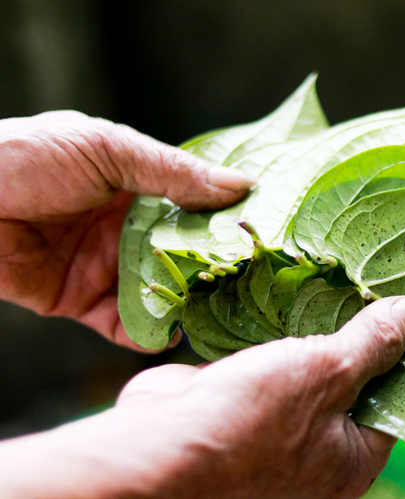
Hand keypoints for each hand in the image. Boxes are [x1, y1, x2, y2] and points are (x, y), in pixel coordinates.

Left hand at [0, 111, 254, 350]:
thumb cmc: (23, 158)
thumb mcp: (106, 149)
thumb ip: (172, 172)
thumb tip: (241, 185)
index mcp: (138, 182)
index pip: (197, 202)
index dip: (231, 216)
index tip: (269, 231)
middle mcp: (128, 225)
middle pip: (186, 251)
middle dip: (217, 267)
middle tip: (254, 281)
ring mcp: (107, 265)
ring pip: (162, 289)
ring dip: (188, 302)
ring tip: (220, 312)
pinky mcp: (82, 301)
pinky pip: (124, 323)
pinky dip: (147, 333)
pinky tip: (170, 334)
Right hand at [0, 295, 404, 498]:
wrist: (154, 453)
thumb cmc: (249, 425)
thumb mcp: (326, 372)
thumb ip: (371, 343)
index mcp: (351, 458)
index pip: (394, 399)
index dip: (402, 354)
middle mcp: (316, 451)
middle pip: (350, 382)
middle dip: (357, 337)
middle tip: (373, 285)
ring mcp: (273, 428)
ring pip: (306, 369)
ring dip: (314, 331)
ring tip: (335, 280)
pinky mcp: (238, 403)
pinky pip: (268, 362)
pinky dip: (275, 334)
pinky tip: (287, 295)